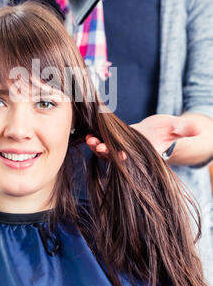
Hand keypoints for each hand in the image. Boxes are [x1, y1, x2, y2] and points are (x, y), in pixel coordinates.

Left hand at [86, 114, 200, 159]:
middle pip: (117, 157)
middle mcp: (131, 155)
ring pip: (107, 152)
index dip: (129, 157)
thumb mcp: (175, 127)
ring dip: (98, 147)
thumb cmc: (167, 129)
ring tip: (90, 139)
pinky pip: (102, 143)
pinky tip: (88, 134)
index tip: (122, 155)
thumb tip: (198, 129)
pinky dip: (95, 140)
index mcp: (145, 154)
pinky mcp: (113, 143)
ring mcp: (120, 150)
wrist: (155, 130)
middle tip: (99, 146)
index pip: (136, 158)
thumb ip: (184, 128)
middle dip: (108, 152)